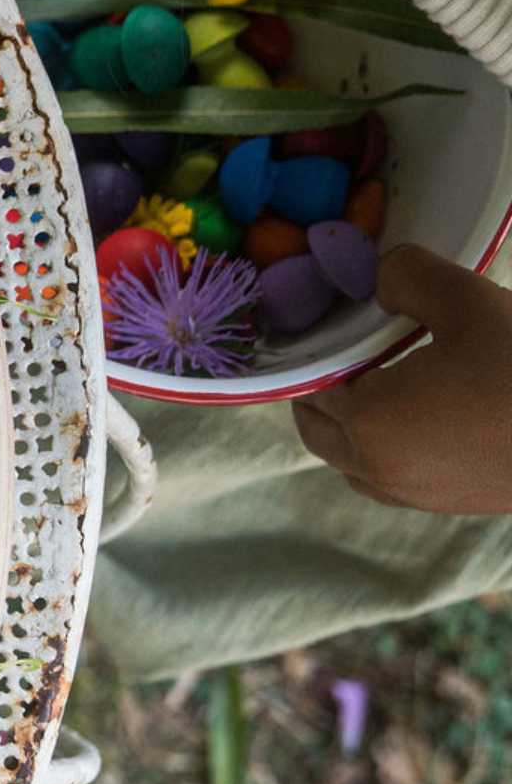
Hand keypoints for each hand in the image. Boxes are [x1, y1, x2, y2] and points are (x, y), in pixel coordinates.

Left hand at [294, 244, 511, 513]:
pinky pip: (389, 478)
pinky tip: (426, 413)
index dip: (325, 348)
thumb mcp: (469, 301)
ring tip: (391, 377)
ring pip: (349, 458)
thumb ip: (407, 278)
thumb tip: (377, 278)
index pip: (314, 382)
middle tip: (361, 347)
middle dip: (328, 386)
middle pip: (319, 425)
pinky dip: (385, 447)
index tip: (346, 321)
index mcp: (367, 422)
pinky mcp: (449, 505)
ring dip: (352, 422)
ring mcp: (413, 496)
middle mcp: (376, 469)